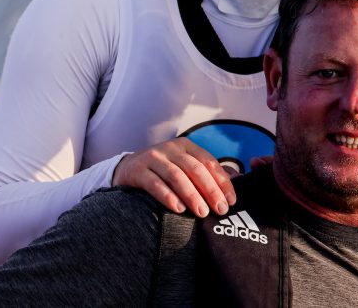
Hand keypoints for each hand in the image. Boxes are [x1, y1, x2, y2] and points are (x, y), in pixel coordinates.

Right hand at [112, 137, 235, 216]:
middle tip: (220, 209)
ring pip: (177, 176)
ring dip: (192, 195)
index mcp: (186, 146)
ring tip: (202, 212)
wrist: (126, 168)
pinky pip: (155, 184)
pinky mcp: (137, 170)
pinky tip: (178, 209)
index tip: (232, 201)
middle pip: (195, 169)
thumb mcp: (182, 166)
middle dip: (211, 190)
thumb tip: (230, 191)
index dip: (222, 182)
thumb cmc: (162, 172)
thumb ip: (202, 175)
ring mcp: (153, 157)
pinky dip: (168, 197)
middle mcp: (170, 148)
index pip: (209, 162)